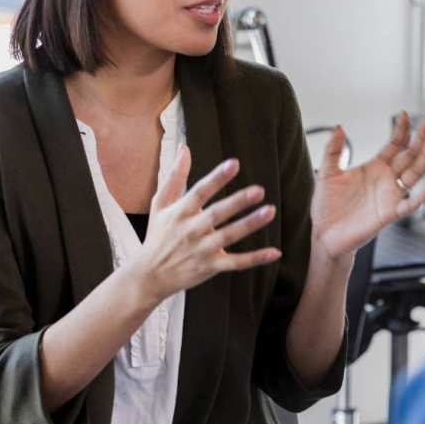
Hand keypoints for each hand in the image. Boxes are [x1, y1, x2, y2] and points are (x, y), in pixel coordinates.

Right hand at [134, 145, 280, 301]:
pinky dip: (255, 259)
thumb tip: (184, 149)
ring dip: (249, 224)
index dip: (217, 178)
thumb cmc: (157, 235)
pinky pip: (236, 263)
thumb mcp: (160, 204)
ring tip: (269, 211)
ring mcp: (202, 250)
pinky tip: (275, 252)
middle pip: (217, 214)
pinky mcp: (210, 267)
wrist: (149, 275)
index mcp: (180, 212)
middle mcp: (191, 230)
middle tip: (259, 190)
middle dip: (238, 202)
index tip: (234, 163)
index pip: (200, 192)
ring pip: (229, 236)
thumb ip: (174, 176)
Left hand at [311, 114, 424, 260]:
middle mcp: (386, 180)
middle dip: (419, 140)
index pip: (394, 145)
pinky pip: (408, 206)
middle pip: (409, 156)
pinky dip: (419, 199)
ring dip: (424, 160)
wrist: (323, 234)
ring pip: (414, 175)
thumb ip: (333, 151)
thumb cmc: (326, 205)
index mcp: (374, 168)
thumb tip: (338, 127)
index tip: (406, 114)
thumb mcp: (326, 174)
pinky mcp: (388, 214)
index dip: (401, 130)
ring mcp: (390, 196)